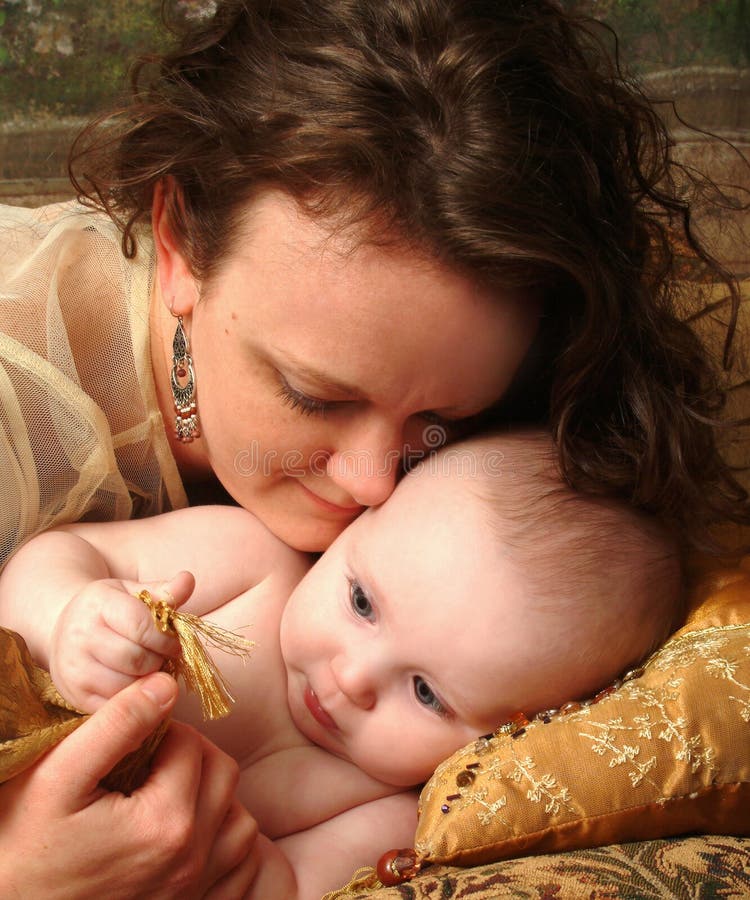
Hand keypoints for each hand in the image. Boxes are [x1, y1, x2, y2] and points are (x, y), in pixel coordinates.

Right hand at [0, 673, 258, 898]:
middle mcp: (192, 859)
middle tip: (151, 762)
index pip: (192, 743)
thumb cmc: (30, 845)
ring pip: (240, 819)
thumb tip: (166, 685)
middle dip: (192, 755)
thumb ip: (118, 724)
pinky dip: (225, 842)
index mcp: (165, 821)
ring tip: (170, 793)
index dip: (163, 731)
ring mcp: (196, 889)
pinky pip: (241, 867)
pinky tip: (192, 832)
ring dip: (214, 797)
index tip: (133, 745)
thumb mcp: (59, 776)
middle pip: (223, 774)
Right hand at [49, 571, 194, 710]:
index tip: (176, 641)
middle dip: (159, 660)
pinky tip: (137, 684)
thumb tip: (188, 580)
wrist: (62, 630)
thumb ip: (164, 591)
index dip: (167, 637)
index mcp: (97, 604)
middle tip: (163, 656)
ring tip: (150, 669)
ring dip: (148, 682)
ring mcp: (74, 669)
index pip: (141, 626)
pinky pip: (117, 706)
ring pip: (128, 686)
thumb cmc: (107, 610)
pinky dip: (134, 699)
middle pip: (137, 659)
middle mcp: (80, 636)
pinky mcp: (76, 696)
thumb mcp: (133, 592)